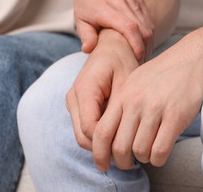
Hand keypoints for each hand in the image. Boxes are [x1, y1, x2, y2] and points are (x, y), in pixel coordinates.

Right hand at [66, 30, 138, 150]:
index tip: (129, 152)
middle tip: (128, 159)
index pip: (90, 128)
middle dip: (103, 149)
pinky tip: (117, 137)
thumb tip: (122, 136)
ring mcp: (73, 101)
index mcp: (85, 89)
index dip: (108, 144)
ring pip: (81, 135)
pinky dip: (98, 136)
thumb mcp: (127, 81)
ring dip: (100, 145)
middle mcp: (73, 97)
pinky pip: (84, 128)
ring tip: (124, 149)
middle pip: (82, 136)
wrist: (111, 45)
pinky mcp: (77, 105)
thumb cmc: (122, 59)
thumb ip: (120, 107)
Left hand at [74, 0, 153, 61]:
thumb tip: (88, 50)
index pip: (129, 27)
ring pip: (148, 26)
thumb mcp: (80, 21)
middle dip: (144, 48)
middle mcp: (123, 3)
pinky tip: (143, 46)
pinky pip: (149, 21)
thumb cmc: (86, 6)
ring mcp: (134, 0)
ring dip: (148, 44)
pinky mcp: (140, 1)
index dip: (136, 44)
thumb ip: (86, 36)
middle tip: (139, 63)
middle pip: (143, 29)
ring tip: (142, 57)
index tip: (137, 58)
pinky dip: (148, 36)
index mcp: (107, 9)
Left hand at [91, 34, 202, 170]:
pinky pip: (160, 150)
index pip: (101, 132)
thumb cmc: (163, 74)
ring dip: (143, 159)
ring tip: (148, 153)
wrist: (193, 59)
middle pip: (118, 147)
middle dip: (122, 162)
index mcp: (122, 96)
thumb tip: (109, 133)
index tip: (102, 165)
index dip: (98, 154)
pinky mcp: (175, 115)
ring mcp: (155, 109)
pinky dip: (158, 158)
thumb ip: (121, 105)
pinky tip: (161, 153)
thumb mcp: (135, 82)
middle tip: (129, 164)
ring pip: (139, 151)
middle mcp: (135, 103)